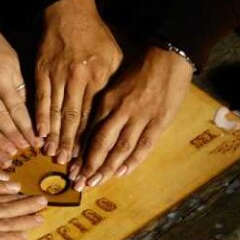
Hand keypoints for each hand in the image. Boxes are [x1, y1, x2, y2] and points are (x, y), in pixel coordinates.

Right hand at [36, 0, 121, 163]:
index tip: (87, 157)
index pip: (92, 115)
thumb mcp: (114, 59)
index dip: (88, 139)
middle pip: (72, 118)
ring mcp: (57, 76)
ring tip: (52, 155)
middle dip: (69, 144)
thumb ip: (111, 86)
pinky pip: (40, 99)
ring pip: (55, 112)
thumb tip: (110, 113)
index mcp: (97, 78)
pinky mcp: (41, 72)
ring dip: (54, 136)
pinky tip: (38, 134)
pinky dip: (39, 117)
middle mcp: (76, 79)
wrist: (69, 12)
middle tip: (66, 165)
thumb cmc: (96, 37)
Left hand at [71, 46, 193, 190]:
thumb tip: (92, 128)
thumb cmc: (141, 69)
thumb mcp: (116, 85)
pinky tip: (121, 173)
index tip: (70, 166)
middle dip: (88, 165)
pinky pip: (143, 146)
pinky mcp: (159, 121)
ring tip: (95, 183)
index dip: (80, 151)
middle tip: (77, 183)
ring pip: (120, 148)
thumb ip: (106, 106)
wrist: (169, 56)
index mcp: (108, 100)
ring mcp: (141, 117)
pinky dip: (132, 161)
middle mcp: (121, 111)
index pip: (90, 131)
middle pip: (101, 143)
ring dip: (107, 168)